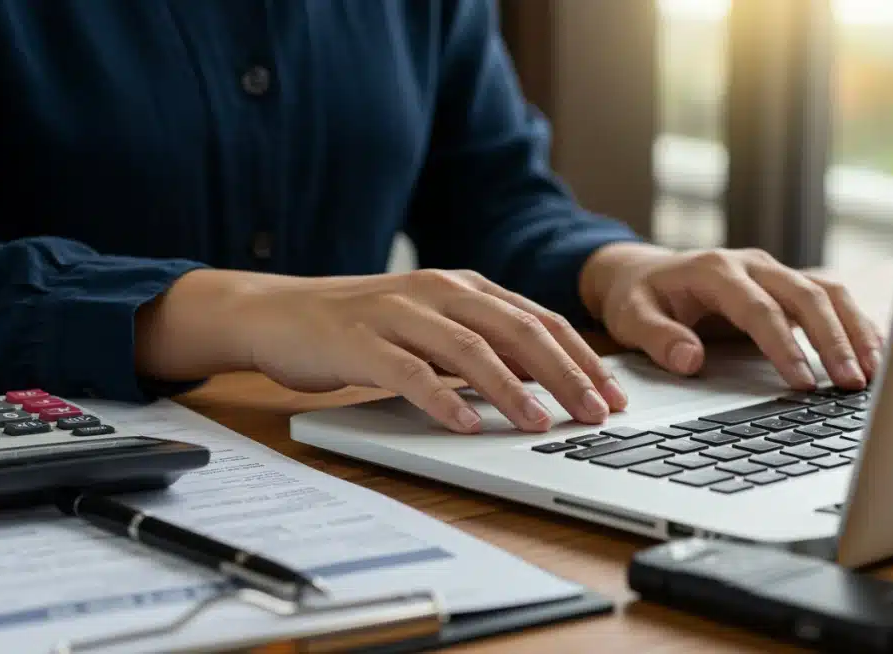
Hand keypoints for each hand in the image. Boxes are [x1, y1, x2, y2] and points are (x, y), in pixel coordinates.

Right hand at [135, 268, 627, 433]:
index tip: (612, 396)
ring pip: (470, 350)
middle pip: (517, 331)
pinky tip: (464, 424)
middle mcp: (438, 292)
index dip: (581, 358)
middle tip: (595, 413)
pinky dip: (441, 398)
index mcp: (464, 287)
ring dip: (513, 390)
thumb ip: (484, 345)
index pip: (538, 321)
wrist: (280, 312)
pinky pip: (410, 371)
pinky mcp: (361, 341)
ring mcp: (399, 314)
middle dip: (564, 374)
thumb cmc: (365, 326)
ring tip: (541, 424)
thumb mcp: (434, 327)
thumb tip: (548, 382)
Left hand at [579, 243, 883, 389]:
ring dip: (855, 330)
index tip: (804, 383)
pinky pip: (830, 298)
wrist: (642, 273)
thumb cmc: (638, 297)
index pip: (759, 309)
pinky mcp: (786, 285)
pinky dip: (854, 324)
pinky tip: (874, 354)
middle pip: (806, 295)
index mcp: (715, 270)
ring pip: (828, 292)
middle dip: (833, 340)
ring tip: (875, 372)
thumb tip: (689, 360)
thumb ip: (658, 338)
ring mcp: (774, 272)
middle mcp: (752, 264)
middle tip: (852, 383)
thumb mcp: (631, 317)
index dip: (784, 346)